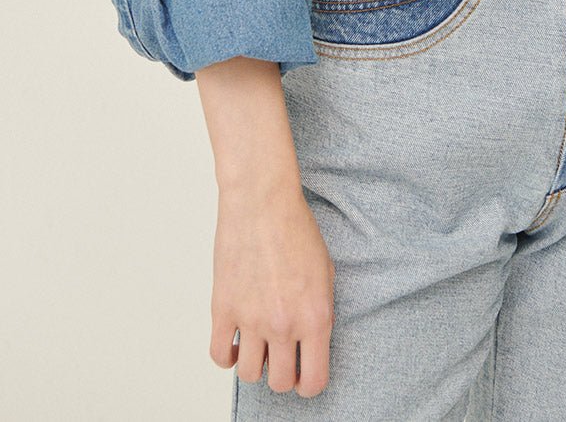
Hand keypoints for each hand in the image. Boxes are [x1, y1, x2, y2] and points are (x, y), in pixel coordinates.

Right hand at [208, 178, 334, 398]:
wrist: (263, 202)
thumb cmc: (296, 229)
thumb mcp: (326, 272)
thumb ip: (319, 312)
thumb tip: (310, 342)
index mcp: (315, 317)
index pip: (313, 380)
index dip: (308, 383)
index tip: (304, 374)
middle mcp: (284, 324)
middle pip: (279, 383)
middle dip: (282, 375)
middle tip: (281, 358)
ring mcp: (251, 319)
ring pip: (249, 374)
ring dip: (254, 364)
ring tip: (258, 345)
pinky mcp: (223, 309)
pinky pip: (219, 355)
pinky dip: (227, 356)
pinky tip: (235, 342)